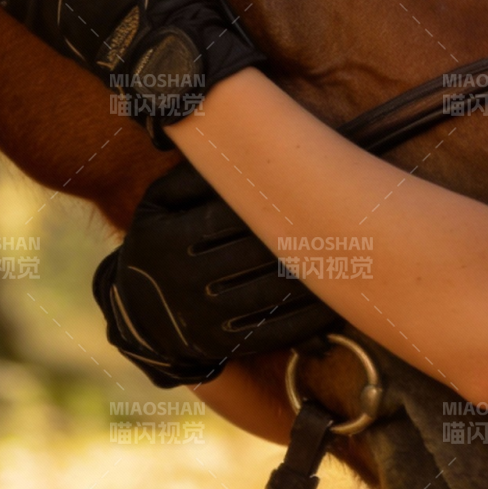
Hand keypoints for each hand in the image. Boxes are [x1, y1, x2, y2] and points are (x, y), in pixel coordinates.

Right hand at [93, 160, 340, 385]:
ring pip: (270, 293)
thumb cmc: (158, 242)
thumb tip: (228, 143)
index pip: (226, 217)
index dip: (269, 200)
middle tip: (344, 215)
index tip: (309, 184)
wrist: (136, 313)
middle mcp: (182, 281)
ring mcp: (203, 318)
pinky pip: (272, 331)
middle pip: (255, 253)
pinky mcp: (222, 345)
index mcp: (166, 240)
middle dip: (299, 233)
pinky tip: (337, 300)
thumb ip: (191, 176)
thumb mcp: (158, 205)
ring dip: (313, 275)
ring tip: (350, 252)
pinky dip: (308, 317)